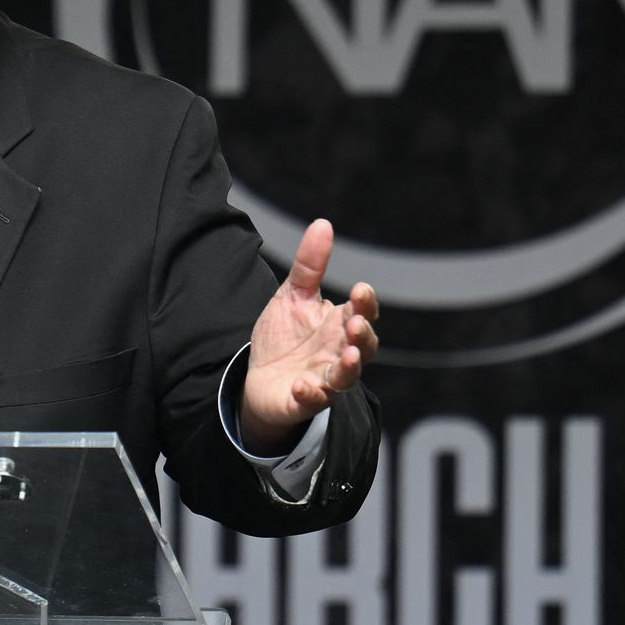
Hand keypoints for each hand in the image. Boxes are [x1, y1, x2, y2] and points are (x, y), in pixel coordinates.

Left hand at [241, 218, 379, 451]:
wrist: (259, 378)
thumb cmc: (284, 336)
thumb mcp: (292, 296)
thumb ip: (309, 266)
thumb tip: (323, 224)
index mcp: (339, 325)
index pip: (362, 313)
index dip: (365, 304)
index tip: (360, 290)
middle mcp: (339, 353)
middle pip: (363, 347)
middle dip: (363, 336)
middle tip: (356, 324)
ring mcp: (325, 378)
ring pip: (346, 377)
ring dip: (349, 368)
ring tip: (347, 357)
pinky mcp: (304, 400)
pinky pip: (314, 400)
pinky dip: (311, 394)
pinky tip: (302, 385)